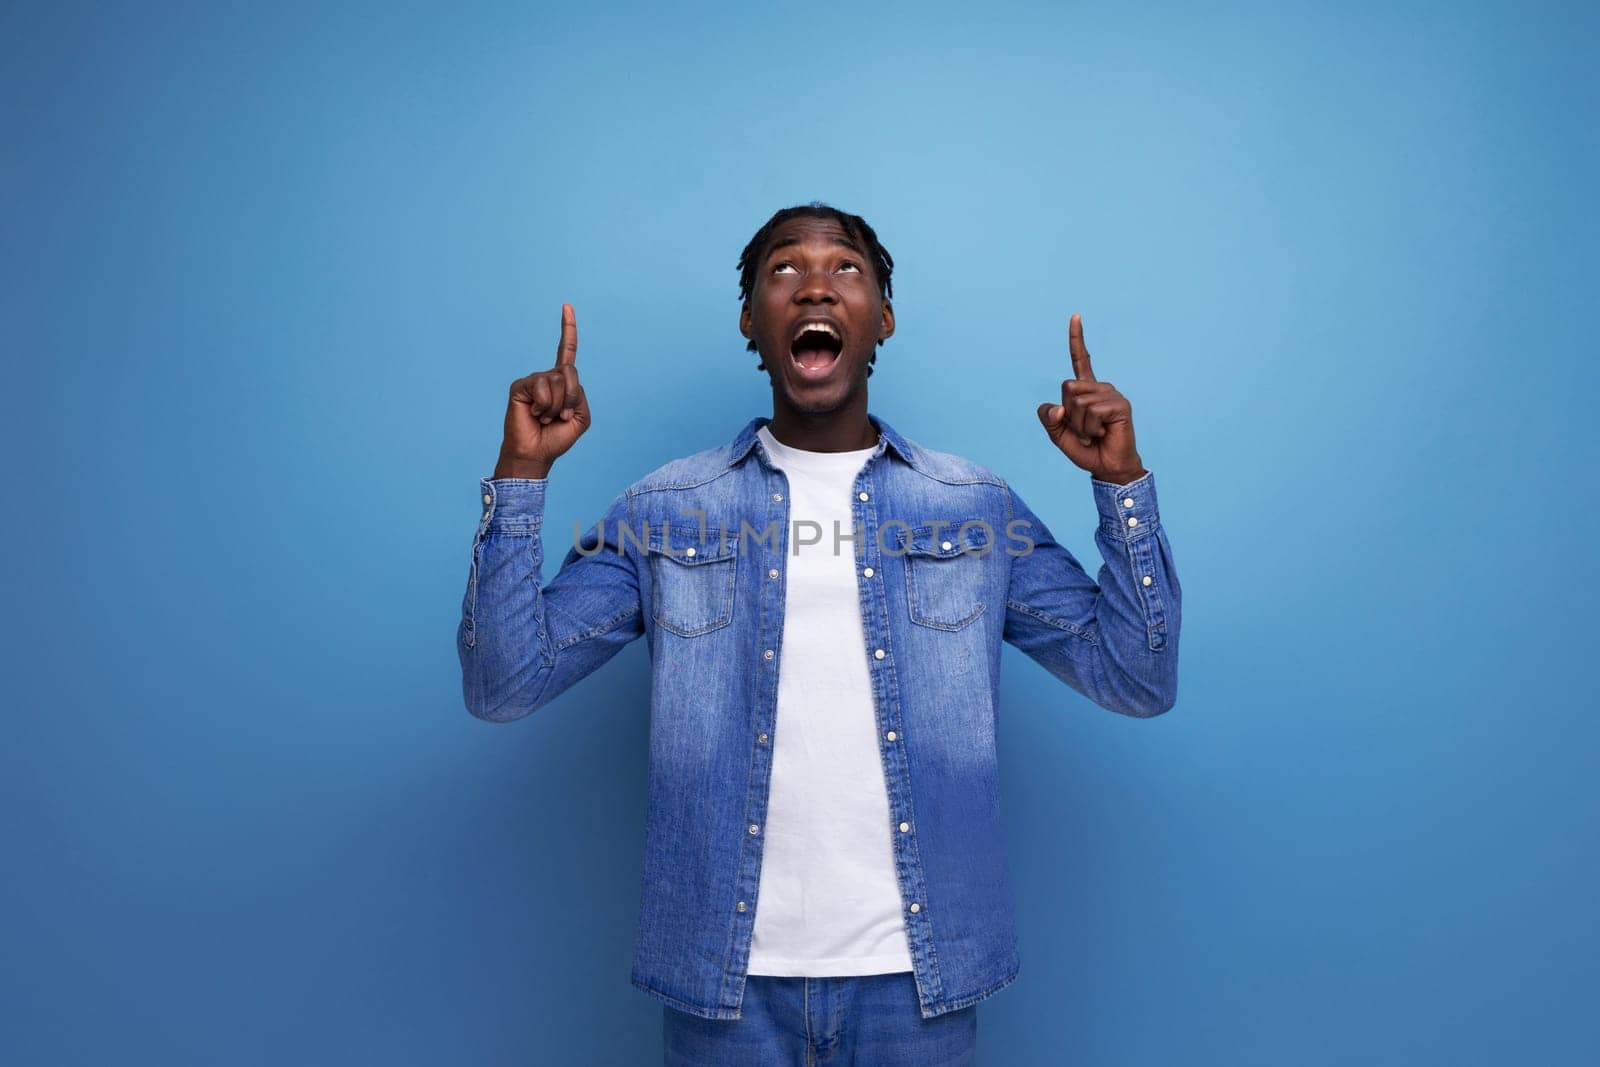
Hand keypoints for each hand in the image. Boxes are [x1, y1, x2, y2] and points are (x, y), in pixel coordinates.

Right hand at [494, 303, 590, 478]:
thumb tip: (560, 378)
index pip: (567, 351)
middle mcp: (547, 377)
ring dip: (557, 406)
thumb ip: (580, 395)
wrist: (536, 453)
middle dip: (570, 398)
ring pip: (556, 381)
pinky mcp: (520, 386)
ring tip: (545, 417)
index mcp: (563, 383)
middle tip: (560, 416)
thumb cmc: (556, 437)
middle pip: (569, 372)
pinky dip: (544, 405)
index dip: (568, 329)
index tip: (567, 306)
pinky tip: (535, 414)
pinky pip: (541, 387)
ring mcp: (533, 381)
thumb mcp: (581, 417)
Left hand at [1035, 314, 1146, 482]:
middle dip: (1068, 415)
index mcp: (1086, 390)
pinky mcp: (1120, 405)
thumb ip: (1049, 418)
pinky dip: (1090, 428)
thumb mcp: (1058, 434)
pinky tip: (1103, 433)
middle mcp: (1100, 387)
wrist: (1107, 467)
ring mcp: (1112, 394)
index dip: (1076, 339)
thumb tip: (1060, 407)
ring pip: (1078, 402)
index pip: (1081, 360)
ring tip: (1094, 433)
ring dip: (1080, 425)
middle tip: (1084, 430)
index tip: (1075, 316)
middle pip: (1067, 388)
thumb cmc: (1086, 449)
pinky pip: (1092, 412)